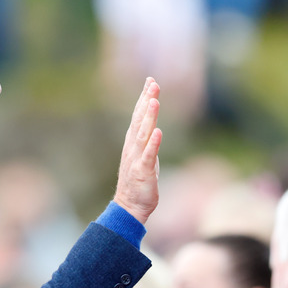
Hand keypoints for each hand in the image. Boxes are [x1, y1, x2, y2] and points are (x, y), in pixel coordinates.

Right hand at [113, 77, 162, 224]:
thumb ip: (148, 142)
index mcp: (134, 142)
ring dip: (149, 117)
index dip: (144, 98)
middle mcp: (133, 147)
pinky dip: (153, 144)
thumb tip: (154, 128)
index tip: (150, 81)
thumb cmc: (138, 182)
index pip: (139, 116)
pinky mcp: (143, 171)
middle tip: (152, 83)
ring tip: (154, 100)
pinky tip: (158, 132)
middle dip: (146, 100)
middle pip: (140, 119)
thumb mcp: (144, 157)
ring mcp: (137, 158)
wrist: (130, 206)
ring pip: (143, 133)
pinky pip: (148, 156)